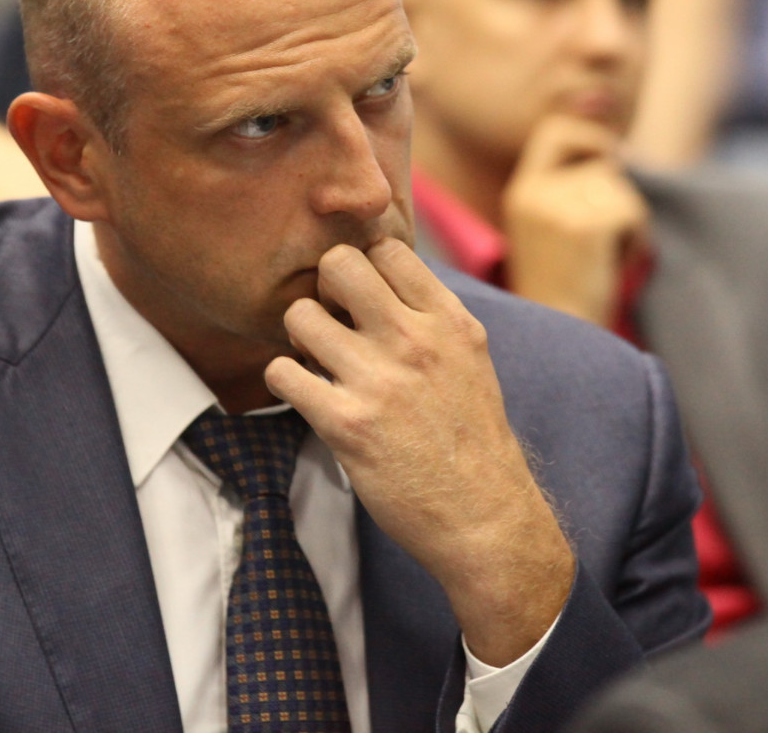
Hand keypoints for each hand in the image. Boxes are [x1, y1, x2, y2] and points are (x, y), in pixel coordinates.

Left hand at [266, 240, 575, 666]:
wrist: (485, 518)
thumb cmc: (474, 440)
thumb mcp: (471, 359)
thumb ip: (431, 318)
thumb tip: (385, 280)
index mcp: (449, 320)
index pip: (387, 248)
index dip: (363, 268)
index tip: (360, 299)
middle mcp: (414, 340)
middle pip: (337, 265)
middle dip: (323, 289)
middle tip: (330, 323)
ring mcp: (379, 381)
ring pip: (299, 316)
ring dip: (299, 339)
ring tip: (317, 364)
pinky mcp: (346, 424)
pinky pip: (282, 373)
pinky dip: (285, 381)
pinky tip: (307, 396)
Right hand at [501, 114, 649, 328]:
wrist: (560, 334)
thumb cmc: (564, 287)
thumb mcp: (551, 228)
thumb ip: (568, 190)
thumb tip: (614, 151)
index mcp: (522, 193)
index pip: (554, 131)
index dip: (589, 134)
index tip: (611, 156)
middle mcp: (534, 194)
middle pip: (601, 164)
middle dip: (618, 191)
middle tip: (616, 226)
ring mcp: (556, 209)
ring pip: (618, 188)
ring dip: (628, 219)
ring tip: (607, 255)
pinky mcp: (584, 227)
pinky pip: (630, 210)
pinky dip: (636, 238)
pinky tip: (615, 264)